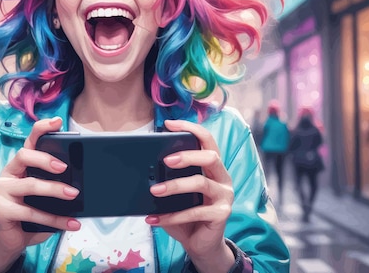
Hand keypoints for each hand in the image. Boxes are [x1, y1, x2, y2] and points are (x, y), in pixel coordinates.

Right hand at [0, 116, 80, 272]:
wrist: (10, 242)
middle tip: (65, 167)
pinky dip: (54, 219)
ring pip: (30, 185)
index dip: (41, 129)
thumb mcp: (44, 198)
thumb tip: (81, 183)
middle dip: (45, 158)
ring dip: (54, 190)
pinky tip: (70, 223)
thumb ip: (54, 185)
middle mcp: (7, 174)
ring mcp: (1, 190)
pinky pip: (31, 212)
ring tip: (74, 195)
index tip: (57, 122)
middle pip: (24, 156)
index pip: (29, 142)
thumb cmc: (30, 215)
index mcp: (19, 166)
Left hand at [145, 119, 234, 271]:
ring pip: (201, 183)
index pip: (207, 140)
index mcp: (212, 166)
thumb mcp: (177, 193)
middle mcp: (222, 178)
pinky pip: (195, 212)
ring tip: (154, 190)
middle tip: (166, 160)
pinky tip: (154, 218)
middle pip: (210, 157)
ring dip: (174, 186)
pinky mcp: (222, 215)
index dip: (190, 128)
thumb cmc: (187, 214)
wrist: (201, 244)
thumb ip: (168, 178)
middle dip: (187, 155)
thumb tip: (143, 166)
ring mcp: (225, 196)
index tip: (169, 124)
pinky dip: (172, 215)